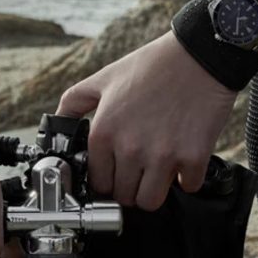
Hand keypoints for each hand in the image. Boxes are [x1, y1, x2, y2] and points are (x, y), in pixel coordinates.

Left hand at [57, 29, 236, 210]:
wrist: (199, 55)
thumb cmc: (153, 65)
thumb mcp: (104, 78)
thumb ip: (73, 103)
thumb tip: (58, 125)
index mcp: (104, 132)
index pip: (98, 183)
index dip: (107, 180)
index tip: (117, 174)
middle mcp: (130, 148)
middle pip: (124, 197)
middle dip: (130, 187)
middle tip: (140, 171)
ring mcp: (162, 156)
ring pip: (150, 201)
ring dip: (155, 190)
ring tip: (159, 171)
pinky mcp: (193, 157)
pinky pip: (188, 187)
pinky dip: (187, 178)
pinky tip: (184, 161)